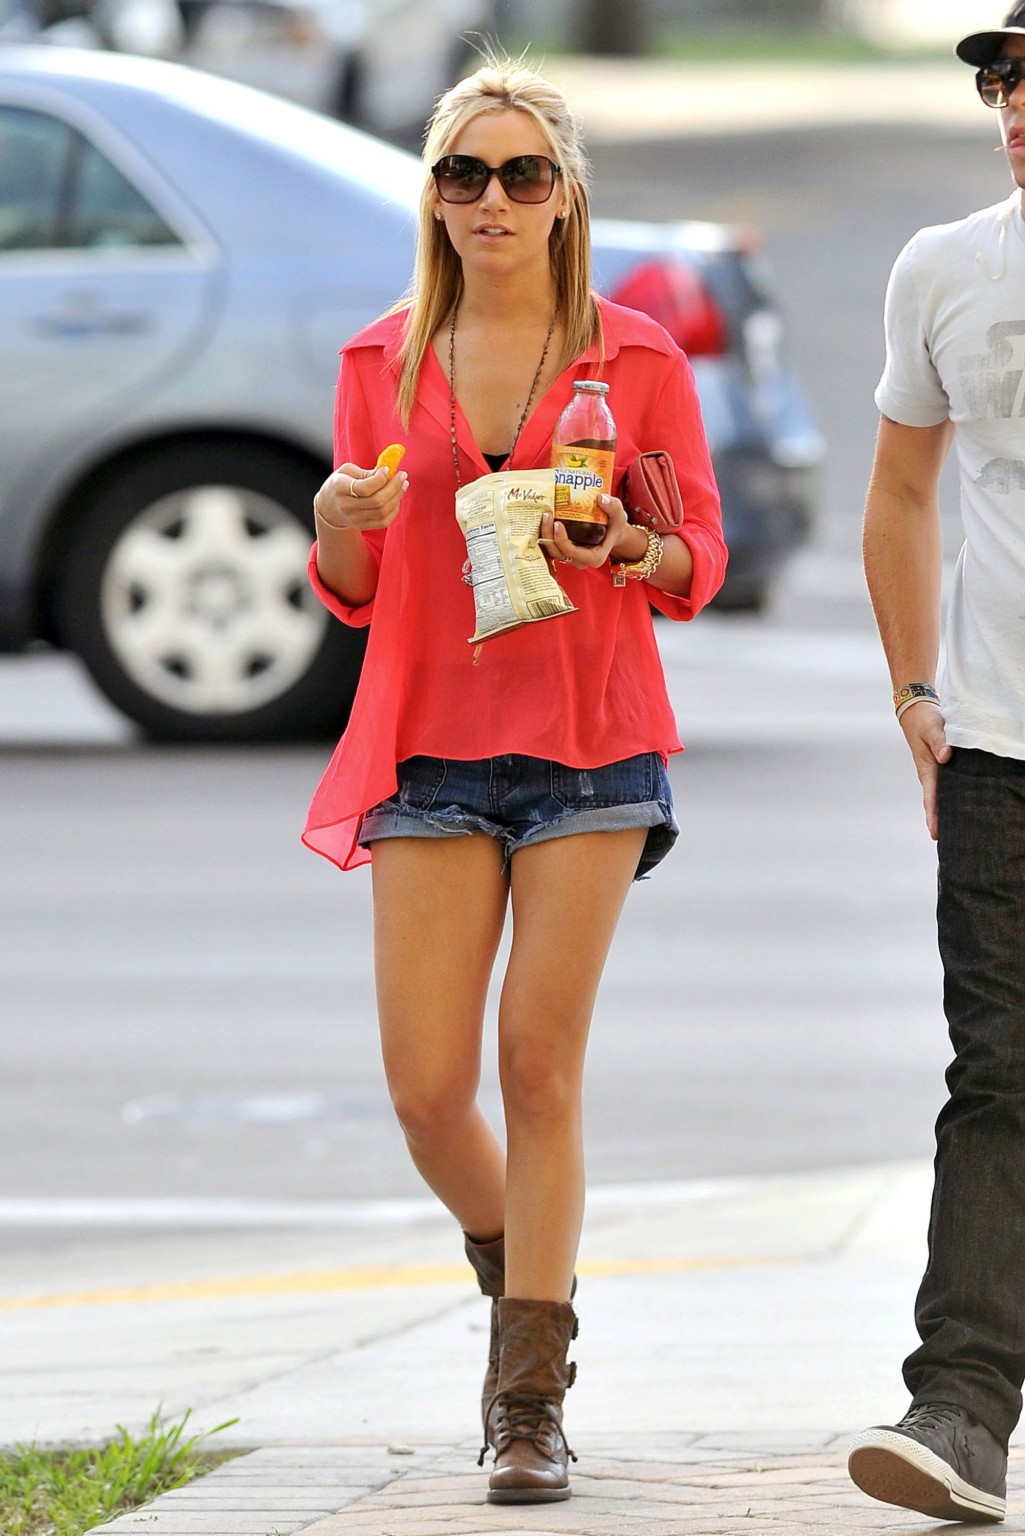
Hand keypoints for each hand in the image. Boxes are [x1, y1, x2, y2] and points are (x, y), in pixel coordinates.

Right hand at [313, 461, 406, 531]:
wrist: (328, 508)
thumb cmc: (340, 484)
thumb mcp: (346, 471)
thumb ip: (366, 472)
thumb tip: (387, 472)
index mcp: (340, 488)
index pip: (364, 487)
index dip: (380, 478)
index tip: (387, 469)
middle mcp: (346, 506)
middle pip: (378, 500)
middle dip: (394, 486)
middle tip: (403, 475)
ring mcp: (355, 519)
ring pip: (383, 511)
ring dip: (397, 497)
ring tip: (403, 484)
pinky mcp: (362, 526)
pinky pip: (384, 521)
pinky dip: (394, 510)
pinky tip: (396, 499)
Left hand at [539, 493, 630, 568]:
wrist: (612, 530)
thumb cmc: (615, 525)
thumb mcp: (619, 515)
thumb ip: (613, 507)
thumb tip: (600, 499)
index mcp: (594, 557)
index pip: (573, 553)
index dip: (562, 540)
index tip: (557, 523)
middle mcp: (581, 561)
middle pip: (559, 552)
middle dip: (549, 535)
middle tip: (547, 515)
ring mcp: (571, 557)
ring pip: (553, 550)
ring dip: (545, 535)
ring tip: (544, 515)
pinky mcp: (564, 551)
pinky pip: (552, 546)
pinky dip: (546, 534)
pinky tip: (543, 519)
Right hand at [900, 701, 950, 840]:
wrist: (916, 711)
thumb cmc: (924, 720)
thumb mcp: (932, 728)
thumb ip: (940, 742)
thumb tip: (946, 757)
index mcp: (927, 769)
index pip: (931, 798)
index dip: (934, 816)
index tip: (936, 834)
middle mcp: (930, 774)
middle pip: (936, 803)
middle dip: (940, 821)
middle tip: (949, 841)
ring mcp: (934, 771)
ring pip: (941, 796)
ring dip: (945, 811)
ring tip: (955, 829)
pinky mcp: (940, 766)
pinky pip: (946, 786)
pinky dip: (950, 797)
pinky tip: (959, 804)